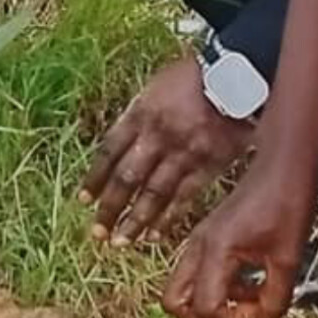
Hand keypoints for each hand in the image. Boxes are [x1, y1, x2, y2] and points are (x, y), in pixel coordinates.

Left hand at [81, 55, 253, 245]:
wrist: (234, 74)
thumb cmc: (190, 78)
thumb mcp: (155, 88)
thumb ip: (137, 117)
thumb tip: (120, 148)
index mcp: (140, 112)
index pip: (109, 152)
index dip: (95, 178)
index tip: (83, 199)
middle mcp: (157, 136)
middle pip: (126, 178)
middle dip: (109, 208)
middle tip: (96, 232)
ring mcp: (183, 152)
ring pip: (153, 194)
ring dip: (134, 221)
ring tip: (120, 242)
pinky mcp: (207, 165)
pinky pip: (183, 197)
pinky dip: (167, 218)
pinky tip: (153, 235)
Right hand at [162, 149, 317, 317]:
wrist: (283, 163)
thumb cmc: (288, 204)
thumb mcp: (288, 259)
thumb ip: (274, 302)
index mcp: (216, 250)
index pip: (204, 308)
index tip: (258, 310)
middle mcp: (198, 246)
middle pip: (174, 302)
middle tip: (241, 315)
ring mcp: (199, 240)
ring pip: (182, 288)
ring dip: (211, 304)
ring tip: (250, 296)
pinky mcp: (206, 236)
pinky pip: (197, 273)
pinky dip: (216, 288)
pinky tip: (250, 280)